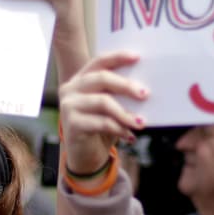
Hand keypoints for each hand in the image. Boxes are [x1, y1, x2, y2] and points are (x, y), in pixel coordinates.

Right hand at [59, 52, 148, 176]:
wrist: (86, 157)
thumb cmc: (101, 128)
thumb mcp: (110, 107)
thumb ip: (119, 94)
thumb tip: (144, 87)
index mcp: (81, 79)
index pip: (99, 61)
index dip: (118, 57)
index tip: (138, 57)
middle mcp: (71, 89)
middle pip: (102, 78)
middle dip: (126, 85)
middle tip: (145, 94)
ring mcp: (68, 106)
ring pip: (103, 101)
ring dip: (125, 113)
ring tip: (141, 123)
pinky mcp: (71, 124)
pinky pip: (101, 122)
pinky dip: (119, 129)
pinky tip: (130, 136)